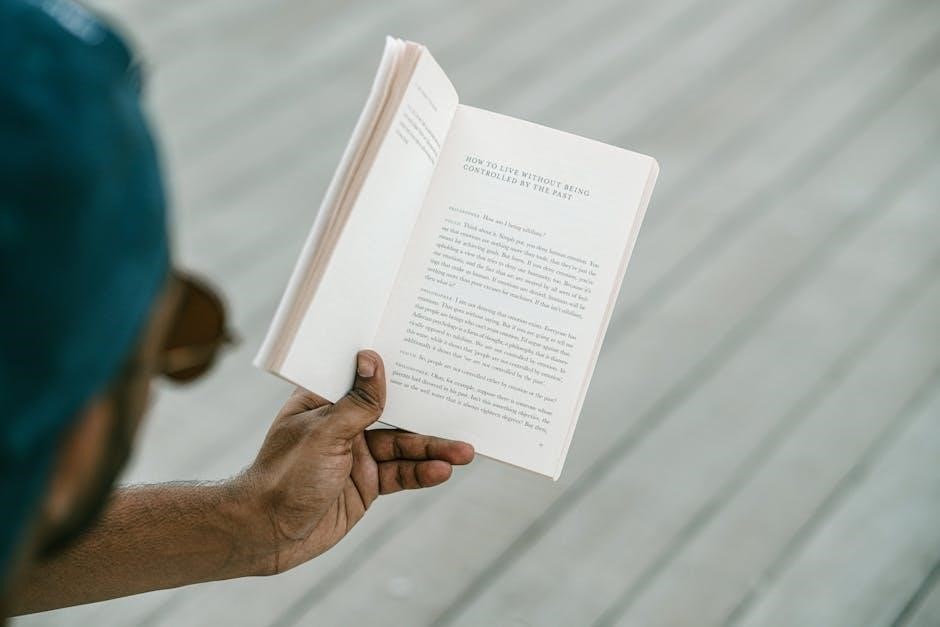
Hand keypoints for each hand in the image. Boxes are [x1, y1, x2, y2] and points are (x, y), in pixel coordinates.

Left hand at [237, 350, 473, 573]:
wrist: (266, 533)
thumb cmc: (284, 476)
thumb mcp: (325, 433)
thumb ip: (357, 402)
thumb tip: (372, 360)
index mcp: (325, 401)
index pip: (366, 379)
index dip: (397, 370)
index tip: (429, 358)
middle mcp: (343, 425)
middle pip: (394, 414)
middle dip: (428, 415)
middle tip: (461, 411)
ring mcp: (356, 456)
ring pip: (403, 448)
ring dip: (433, 450)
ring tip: (465, 452)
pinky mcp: (365, 485)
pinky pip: (400, 475)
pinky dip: (422, 473)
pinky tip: (443, 471)